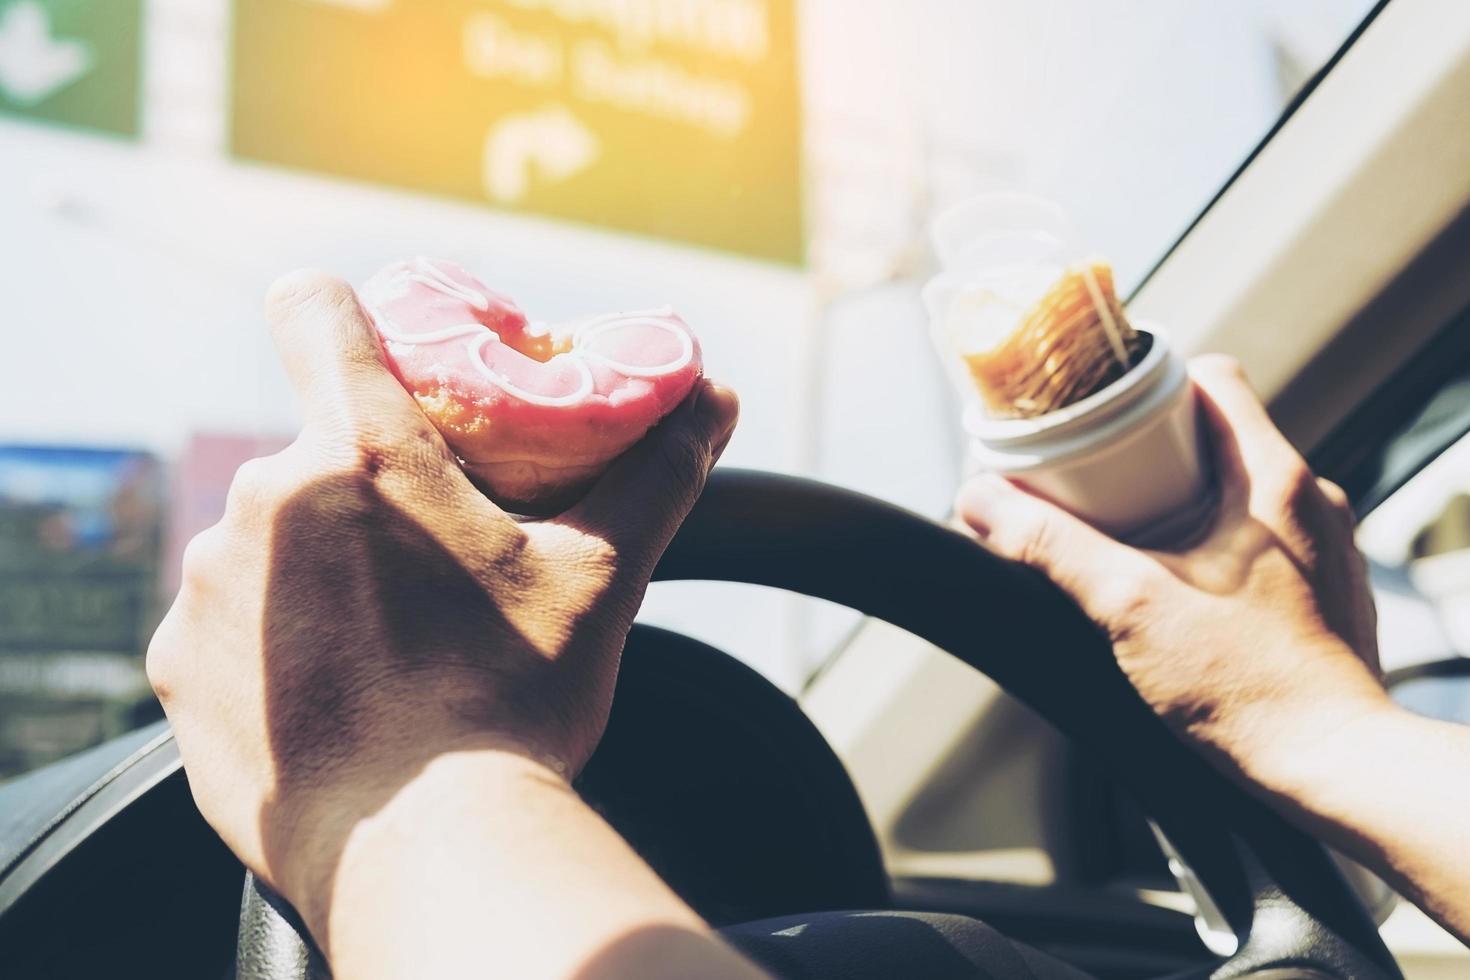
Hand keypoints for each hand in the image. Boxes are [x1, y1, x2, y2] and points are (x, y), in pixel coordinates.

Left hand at [146, 270, 738, 935]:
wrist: (424, 851)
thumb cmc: (513, 704)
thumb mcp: (599, 578)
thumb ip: (656, 474)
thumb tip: (715, 397)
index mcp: (366, 456)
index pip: (315, 312)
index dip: (338, 312)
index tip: (371, 353)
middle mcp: (264, 504)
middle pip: (313, 452)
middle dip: (366, 488)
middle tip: (432, 561)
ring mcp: (211, 588)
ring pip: (268, 540)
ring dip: (316, 567)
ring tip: (387, 642)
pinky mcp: (177, 668)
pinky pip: (224, 622)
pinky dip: (271, 641)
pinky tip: (333, 692)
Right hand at [956, 355, 1388, 788]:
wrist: (1328, 767)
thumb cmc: (1247, 686)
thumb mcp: (1125, 604)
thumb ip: (1048, 546)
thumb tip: (978, 499)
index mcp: (1272, 480)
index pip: (1213, 379)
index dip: (1151, 386)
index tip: (1101, 415)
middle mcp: (1309, 502)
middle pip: (1217, 435)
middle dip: (1150, 452)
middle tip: (1095, 481)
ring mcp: (1321, 548)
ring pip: (1237, 491)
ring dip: (1181, 502)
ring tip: (1128, 537)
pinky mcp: (1322, 592)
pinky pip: (1259, 539)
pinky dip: (1212, 545)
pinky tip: (1176, 587)